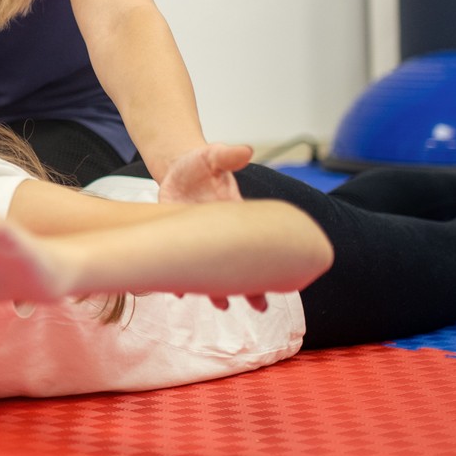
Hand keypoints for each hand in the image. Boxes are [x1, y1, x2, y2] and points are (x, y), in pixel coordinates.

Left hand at [156, 144, 264, 309]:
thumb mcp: (212, 158)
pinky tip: (179, 293)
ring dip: (218, 290)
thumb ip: (227, 156)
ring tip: (222, 306)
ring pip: (214, 273)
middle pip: (242, 265)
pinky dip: (181, 280)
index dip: (268, 261)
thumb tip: (245, 150)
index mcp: (238, 216)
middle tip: (260, 305)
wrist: (178, 170)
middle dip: (252, 286)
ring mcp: (203, 242)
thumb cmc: (200, 164)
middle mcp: (224, 235)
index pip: (258, 243)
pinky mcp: (181, 243)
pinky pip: (184, 266)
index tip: (277, 278)